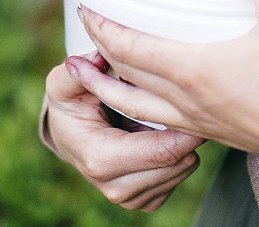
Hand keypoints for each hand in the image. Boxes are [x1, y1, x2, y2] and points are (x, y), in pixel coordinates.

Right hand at [45, 52, 204, 210]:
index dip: (186, 127)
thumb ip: (77, 71)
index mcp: (101, 160)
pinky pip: (180, 176)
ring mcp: (131, 198)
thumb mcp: (64, 83)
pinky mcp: (145, 200)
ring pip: (185, 169)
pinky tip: (159, 136)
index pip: (163, 152)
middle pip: (180, 162)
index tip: (194, 101)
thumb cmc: (70, 105)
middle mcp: (116, 188)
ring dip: (182, 142)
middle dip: (187, 131)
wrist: (68, 135)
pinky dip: (177, 155)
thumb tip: (100, 57)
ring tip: (163, 119)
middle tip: (181, 103)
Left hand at [68, 0, 258, 154]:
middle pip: (124, 74)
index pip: (128, 46)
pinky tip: (141, 97)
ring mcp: (194, 118)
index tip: (87, 7)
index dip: (102, 26)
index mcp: (193, 68)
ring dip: (106, 85)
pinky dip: (135, 104)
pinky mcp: (210, 131)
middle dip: (98, 50)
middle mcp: (184, 98)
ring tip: (89, 73)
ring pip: (134, 104)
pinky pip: (157, 118)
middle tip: (86, 30)